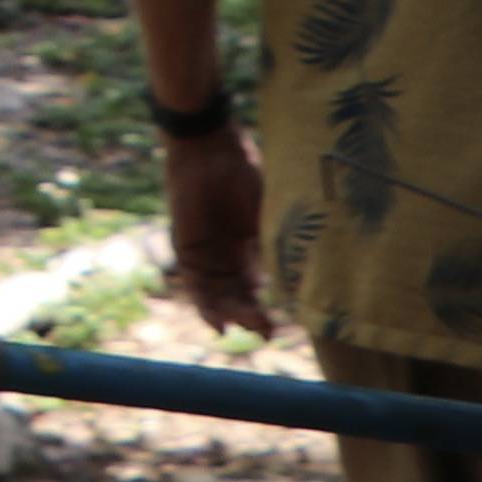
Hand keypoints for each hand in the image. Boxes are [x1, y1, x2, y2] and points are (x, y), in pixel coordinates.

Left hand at [161, 119, 266, 334]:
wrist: (209, 149)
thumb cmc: (243, 173)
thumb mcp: (266, 214)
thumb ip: (275, 244)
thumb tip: (296, 279)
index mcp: (246, 248)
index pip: (254, 289)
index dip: (266, 310)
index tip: (280, 329)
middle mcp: (224, 256)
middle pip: (236, 297)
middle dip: (251, 317)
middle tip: (266, 332)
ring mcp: (204, 254)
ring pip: (217, 296)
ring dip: (231, 315)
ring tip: (247, 327)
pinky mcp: (186, 249)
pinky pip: (194, 285)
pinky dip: (205, 306)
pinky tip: (219, 323)